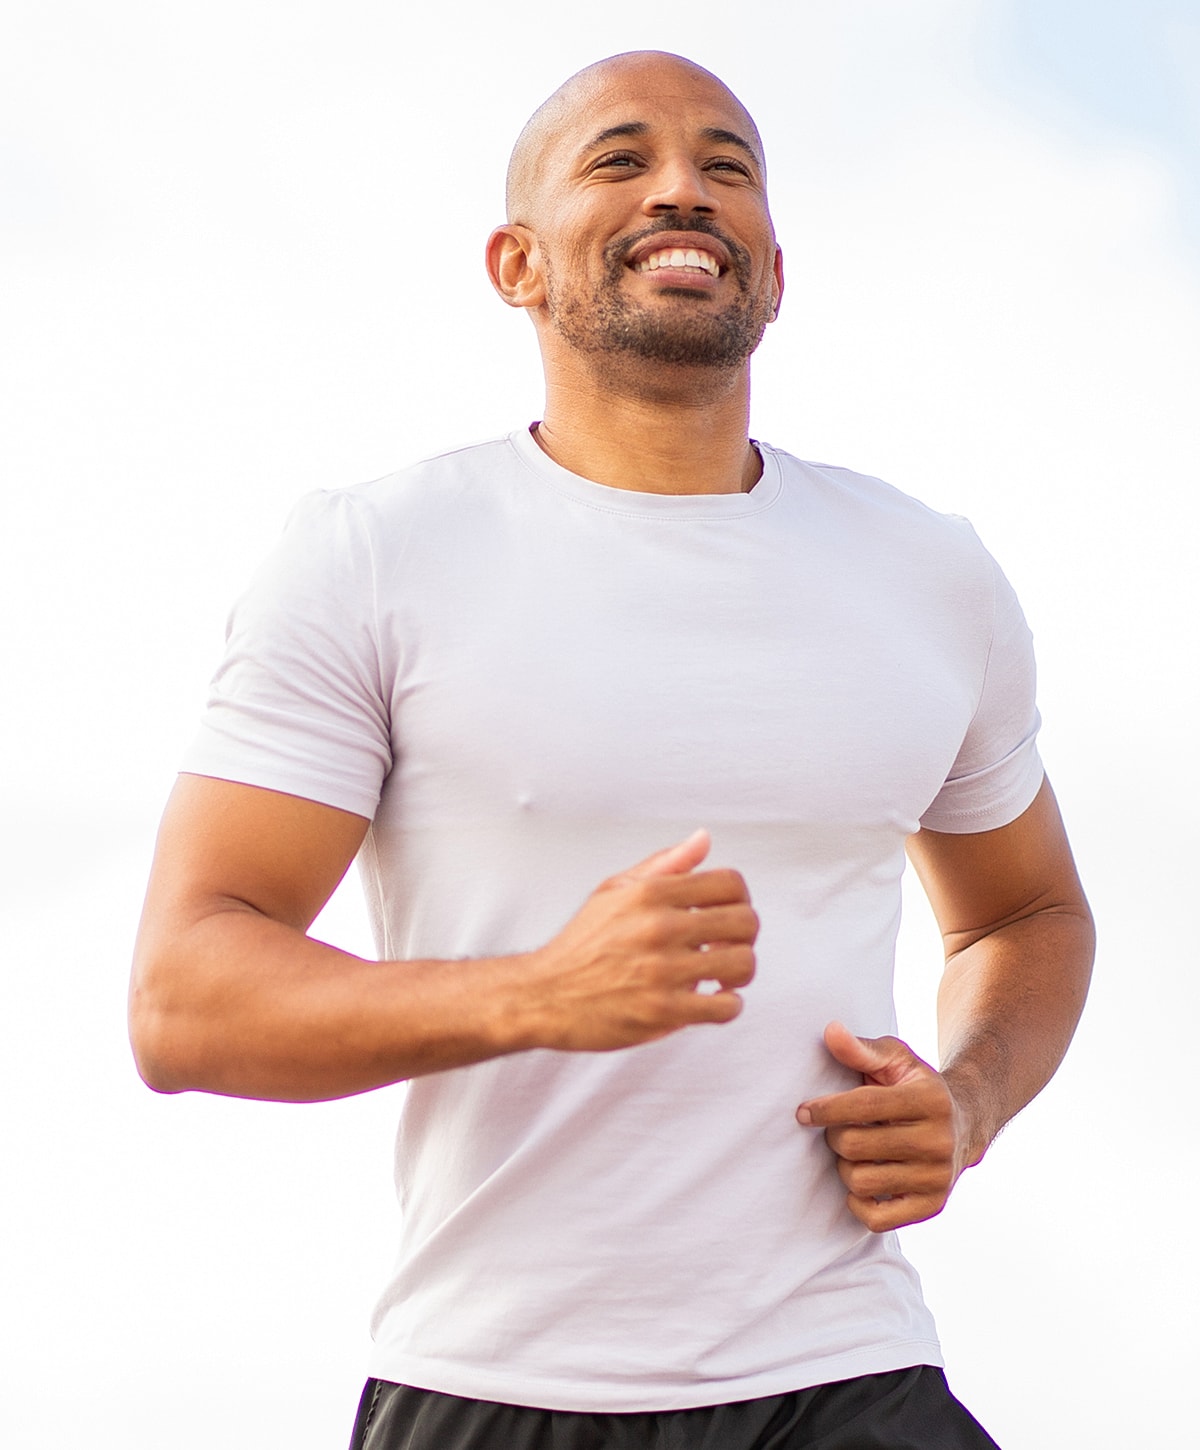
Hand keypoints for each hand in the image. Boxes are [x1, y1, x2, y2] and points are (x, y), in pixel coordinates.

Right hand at [525, 829, 757, 1052]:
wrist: (544, 994)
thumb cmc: (581, 943)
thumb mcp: (614, 890)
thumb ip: (664, 864)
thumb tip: (704, 839)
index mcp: (650, 894)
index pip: (730, 883)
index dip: (740, 898)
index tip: (728, 914)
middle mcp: (659, 928)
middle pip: (745, 922)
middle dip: (745, 936)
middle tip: (728, 946)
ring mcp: (662, 971)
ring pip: (742, 964)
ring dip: (739, 972)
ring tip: (722, 976)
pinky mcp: (663, 1011)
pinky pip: (725, 1007)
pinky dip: (728, 1005)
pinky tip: (713, 1001)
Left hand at [795, 1021, 981, 1231]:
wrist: (964, 1123)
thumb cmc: (915, 1086)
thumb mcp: (896, 1060)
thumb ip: (862, 1049)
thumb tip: (829, 1031)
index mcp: (929, 1100)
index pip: (864, 1106)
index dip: (826, 1109)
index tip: (803, 1112)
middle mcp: (939, 1141)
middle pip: (855, 1146)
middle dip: (835, 1137)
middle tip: (840, 1130)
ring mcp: (938, 1178)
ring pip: (861, 1181)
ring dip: (845, 1167)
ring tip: (856, 1153)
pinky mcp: (933, 1205)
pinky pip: (877, 1219)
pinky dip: (858, 1202)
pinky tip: (863, 1180)